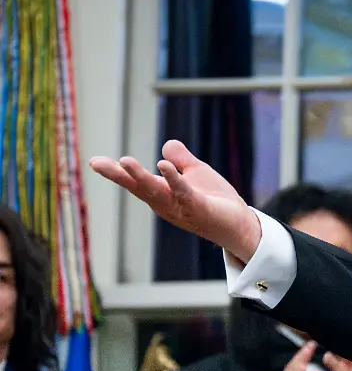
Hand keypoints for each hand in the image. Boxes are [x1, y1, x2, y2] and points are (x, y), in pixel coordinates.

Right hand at [88, 140, 261, 261]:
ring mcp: (181, 208)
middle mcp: (166, 204)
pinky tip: (163, 166)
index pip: (135, 182)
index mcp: (162, 194)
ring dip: (140, 177)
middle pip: (139, 188)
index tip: (94, 162)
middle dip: (119, 176)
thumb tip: (166, 146)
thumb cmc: (215, 201)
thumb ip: (181, 159)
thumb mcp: (196, 173)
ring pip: (156, 192)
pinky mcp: (199, 208)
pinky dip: (173, 179)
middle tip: (97, 164)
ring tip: (125, 161)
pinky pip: (184, 192)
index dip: (116, 172)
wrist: (239, 224)